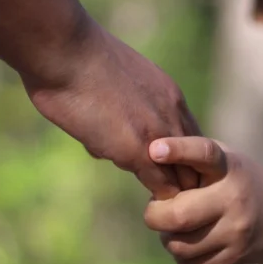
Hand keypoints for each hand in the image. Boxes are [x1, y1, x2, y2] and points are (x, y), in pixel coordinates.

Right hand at [22, 23, 201, 199]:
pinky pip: (163, 188)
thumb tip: (103, 146)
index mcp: (167, 95)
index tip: (172, 179)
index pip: (191, 139)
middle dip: (189, 183)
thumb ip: (117, 114)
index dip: (183, 162)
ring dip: (179, 198)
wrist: (63, 47)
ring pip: (186, 179)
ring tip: (172, 216)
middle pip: (199, 162)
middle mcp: (172, 113)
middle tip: (181, 205)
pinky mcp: (137, 150)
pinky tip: (154, 215)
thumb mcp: (109, 84)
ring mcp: (158, 133)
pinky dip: (162, 205)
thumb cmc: (72, 59)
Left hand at [142, 136, 262, 263]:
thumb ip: (189, 158)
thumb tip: (144, 159)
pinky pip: (188, 263)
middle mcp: (235, 198)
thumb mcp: (222, 161)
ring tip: (176, 225)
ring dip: (167, 236)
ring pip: (178, 244)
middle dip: (155, 214)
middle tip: (155, 209)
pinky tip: (191, 240)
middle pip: (178, 215)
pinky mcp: (233, 257)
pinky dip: (181, 254)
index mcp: (229, 167)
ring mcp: (236, 231)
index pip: (204, 154)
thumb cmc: (234, 182)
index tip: (154, 149)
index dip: (178, 150)